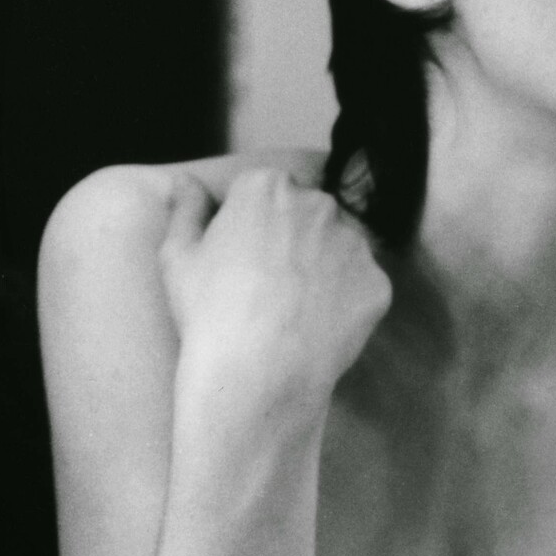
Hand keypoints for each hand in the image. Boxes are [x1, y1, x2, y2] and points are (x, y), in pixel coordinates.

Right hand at [159, 167, 390, 421]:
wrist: (257, 373)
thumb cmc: (209, 313)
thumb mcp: (177, 256)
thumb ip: (186, 209)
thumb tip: (186, 182)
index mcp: (267, 187)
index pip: (265, 192)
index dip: (252, 226)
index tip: (244, 257)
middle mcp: (318, 203)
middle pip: (308, 214)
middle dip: (294, 240)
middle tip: (271, 286)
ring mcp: (355, 243)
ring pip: (340, 249)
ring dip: (325, 269)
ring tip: (297, 311)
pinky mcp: (377, 283)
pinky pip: (361, 288)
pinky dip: (346, 304)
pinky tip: (319, 327)